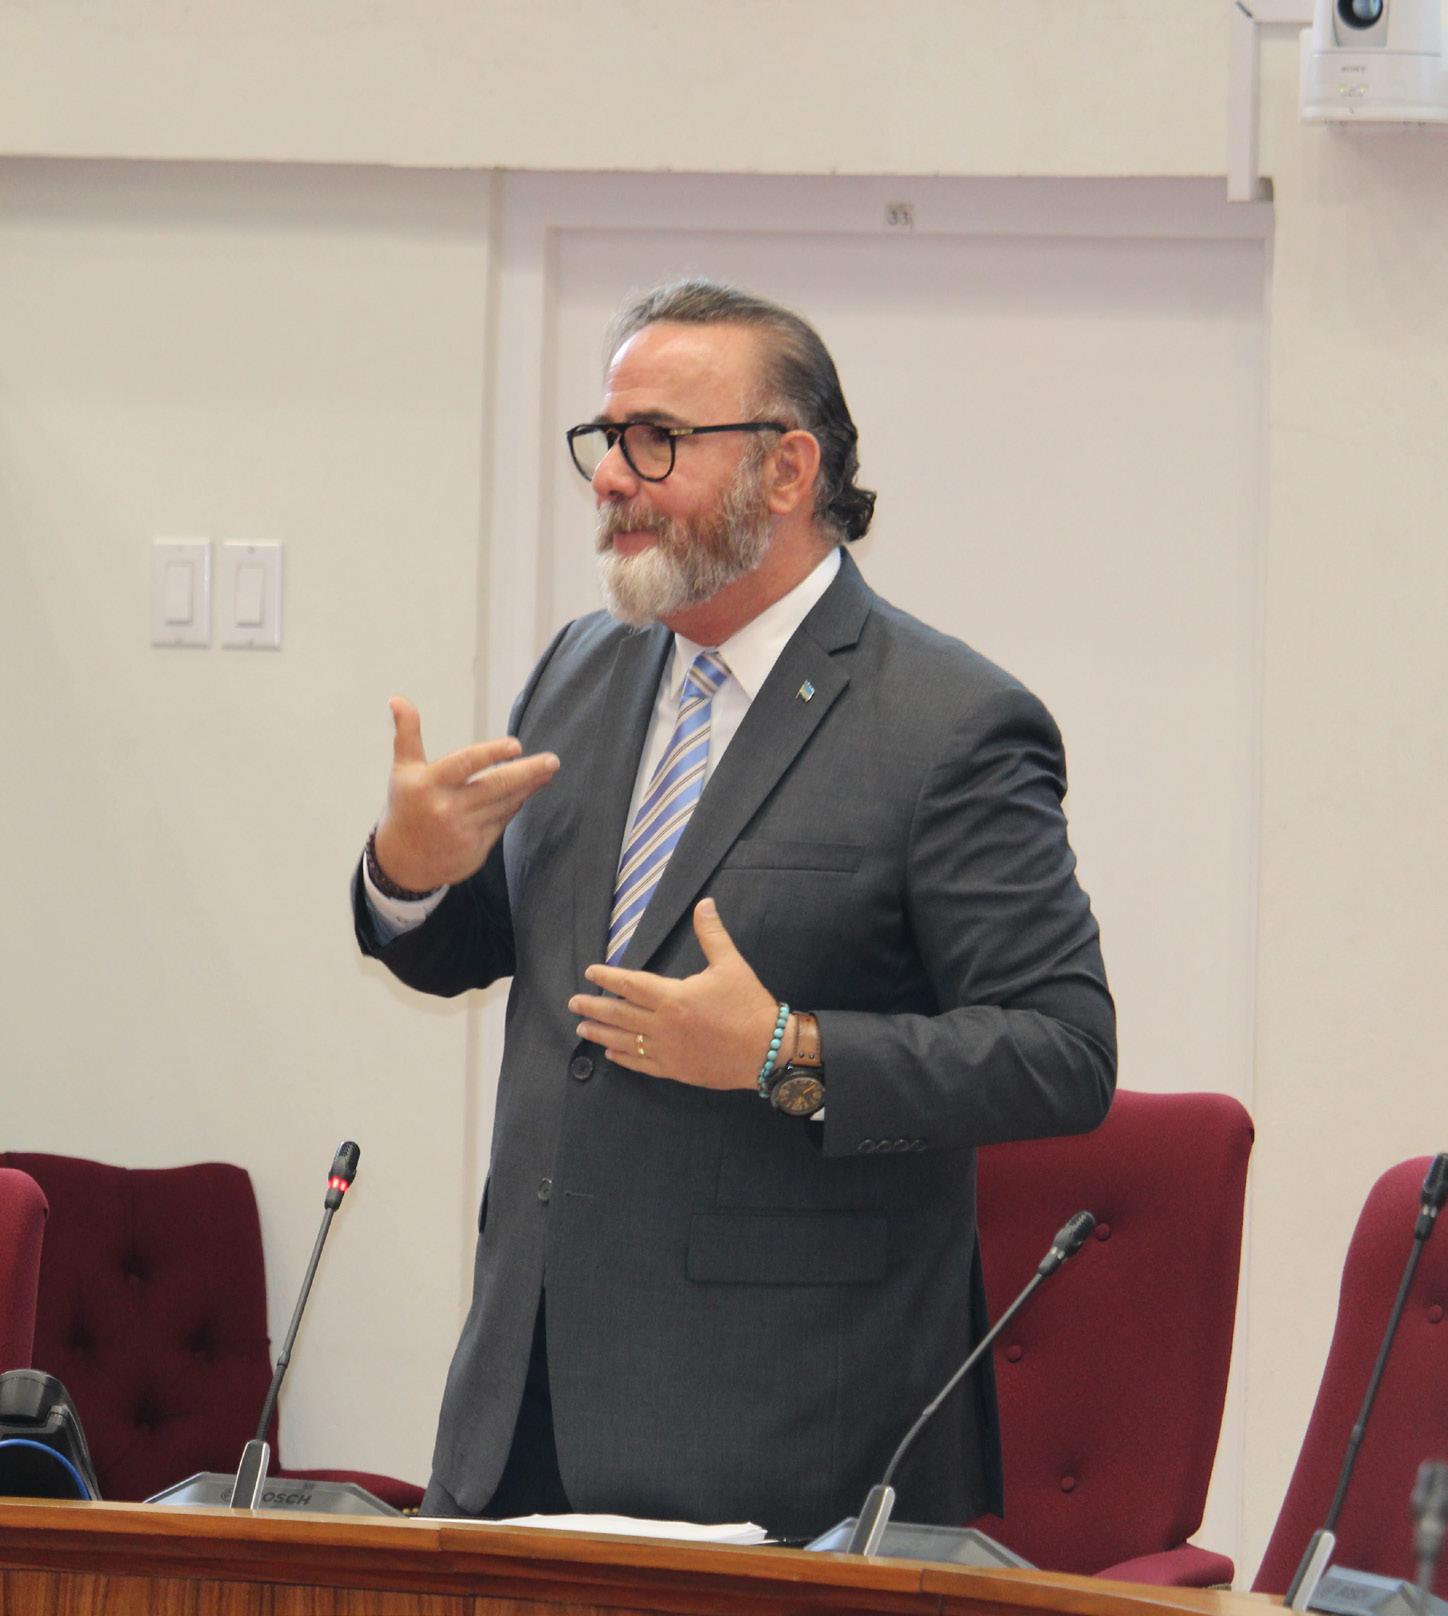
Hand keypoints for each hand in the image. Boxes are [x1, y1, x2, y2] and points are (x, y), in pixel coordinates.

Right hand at [373, 696, 559, 890]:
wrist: (401, 862)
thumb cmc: (406, 807)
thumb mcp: (402, 770)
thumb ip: (407, 734)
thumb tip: (397, 699)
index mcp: (429, 784)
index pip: (466, 763)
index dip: (493, 753)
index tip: (517, 745)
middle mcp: (447, 808)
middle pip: (496, 786)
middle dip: (528, 772)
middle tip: (553, 761)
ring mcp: (463, 831)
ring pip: (504, 804)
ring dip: (528, 788)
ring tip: (547, 772)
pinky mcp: (476, 849)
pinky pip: (502, 822)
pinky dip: (514, 806)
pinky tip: (525, 794)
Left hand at [569, 899, 786, 1090]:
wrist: (766, 1050)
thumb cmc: (747, 1005)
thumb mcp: (731, 964)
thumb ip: (712, 934)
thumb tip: (704, 903)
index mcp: (672, 997)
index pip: (630, 984)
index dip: (607, 978)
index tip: (590, 973)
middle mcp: (663, 1025)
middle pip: (619, 1015)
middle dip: (594, 1008)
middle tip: (573, 1004)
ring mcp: (667, 1050)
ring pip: (625, 1042)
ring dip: (601, 1034)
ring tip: (582, 1030)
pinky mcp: (676, 1069)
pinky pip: (642, 1064)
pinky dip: (624, 1058)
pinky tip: (612, 1054)